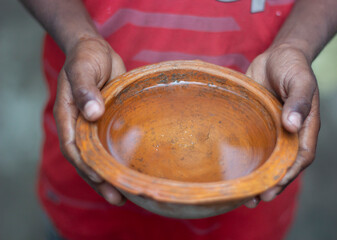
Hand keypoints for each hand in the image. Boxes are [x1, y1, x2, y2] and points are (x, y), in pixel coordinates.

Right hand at [53, 36, 126, 205]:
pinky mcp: (108, 124)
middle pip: (86, 159)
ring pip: (99, 157)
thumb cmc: (87, 57)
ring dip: (109, 176)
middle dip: (98, 180)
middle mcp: (80, 126)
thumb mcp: (83, 68)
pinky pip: (111, 146)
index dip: (84, 164)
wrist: (97, 51)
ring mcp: (94, 127)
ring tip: (125, 196)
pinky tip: (131, 172)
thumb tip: (92, 113)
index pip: (72, 146)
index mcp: (68, 115)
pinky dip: (118, 160)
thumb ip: (84, 89)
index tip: (99, 176)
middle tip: (116, 197)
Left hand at [244, 44, 320, 207]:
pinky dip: (246, 159)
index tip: (274, 186)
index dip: (289, 174)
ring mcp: (272, 130)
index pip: (300, 156)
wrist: (277, 55)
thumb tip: (291, 125)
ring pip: (266, 159)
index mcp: (304, 126)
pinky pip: (253, 145)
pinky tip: (232, 169)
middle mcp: (288, 133)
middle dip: (270, 183)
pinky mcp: (257, 124)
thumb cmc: (293, 65)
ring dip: (256, 177)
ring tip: (241, 195)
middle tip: (254, 199)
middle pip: (282, 164)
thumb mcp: (299, 80)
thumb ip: (298, 101)